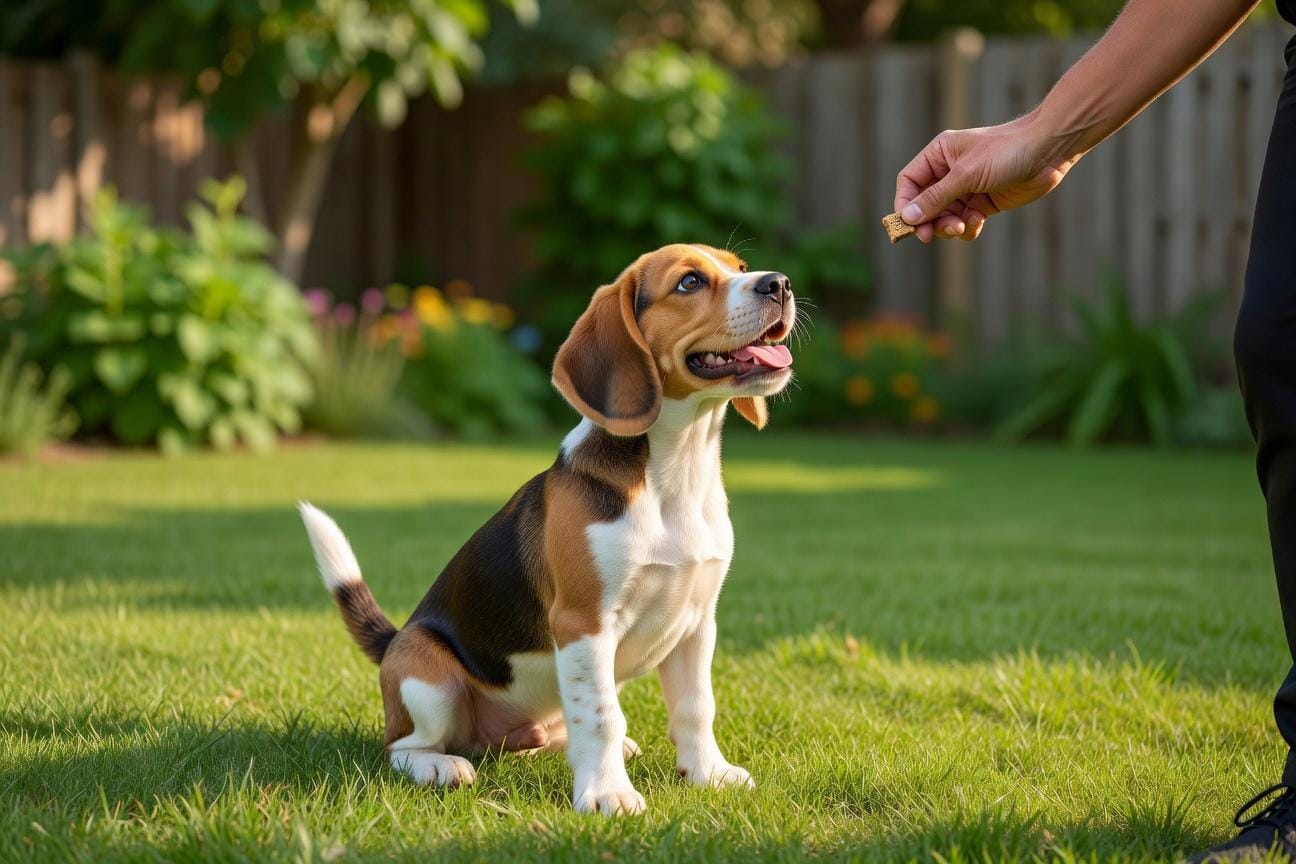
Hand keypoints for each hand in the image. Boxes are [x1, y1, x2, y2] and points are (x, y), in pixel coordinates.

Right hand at [894, 115, 1077, 242]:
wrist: (1047, 152)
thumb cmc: (1005, 152)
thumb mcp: (965, 175)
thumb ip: (935, 198)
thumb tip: (907, 217)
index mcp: (939, 155)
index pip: (910, 182)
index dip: (905, 204)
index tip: (907, 224)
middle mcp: (949, 172)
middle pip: (924, 204)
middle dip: (928, 220)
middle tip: (929, 236)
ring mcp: (966, 188)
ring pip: (944, 217)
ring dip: (948, 227)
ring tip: (961, 227)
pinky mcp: (983, 202)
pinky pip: (964, 222)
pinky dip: (967, 227)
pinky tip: (977, 222)